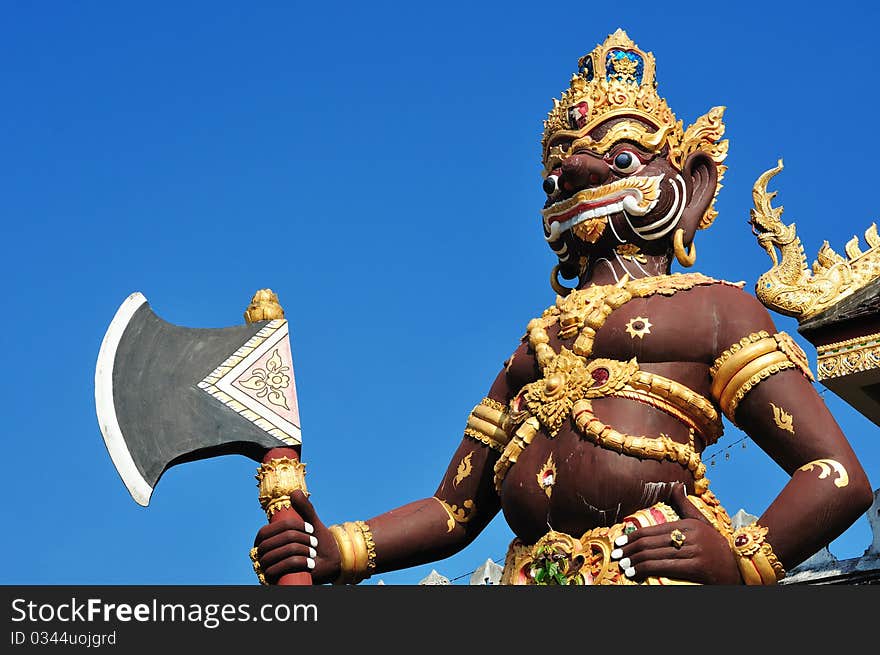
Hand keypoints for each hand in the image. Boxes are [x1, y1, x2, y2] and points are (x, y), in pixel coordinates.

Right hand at [252, 491, 340, 584]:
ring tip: (313, 552)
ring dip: (299, 551)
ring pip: (275, 555)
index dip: (287, 527)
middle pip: (271, 542)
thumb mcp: (313, 524)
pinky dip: (296, 563)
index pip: (265, 531)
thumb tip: (294, 492)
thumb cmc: (318, 544)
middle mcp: (261, 554)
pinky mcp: (272, 580)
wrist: (329, 565)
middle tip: (314, 541)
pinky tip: (309, 563)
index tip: (309, 527)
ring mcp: (265, 568)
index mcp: (266, 540)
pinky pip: (276, 570)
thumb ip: (305, 509)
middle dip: (297, 539)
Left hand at [611, 484, 741, 584]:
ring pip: (655, 555)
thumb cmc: (717, 546)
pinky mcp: (698, 567)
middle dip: (630, 549)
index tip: (619, 543)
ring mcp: (695, 551)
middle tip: (616, 555)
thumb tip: (676, 485)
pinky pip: (665, 567)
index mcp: (689, 523)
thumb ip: (686, 505)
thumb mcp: (703, 523)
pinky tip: (635, 573)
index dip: (633, 536)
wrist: (741, 568)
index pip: (653, 529)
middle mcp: (691, 535)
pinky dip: (646, 570)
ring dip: (635, 561)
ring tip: (623, 565)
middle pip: (651, 542)